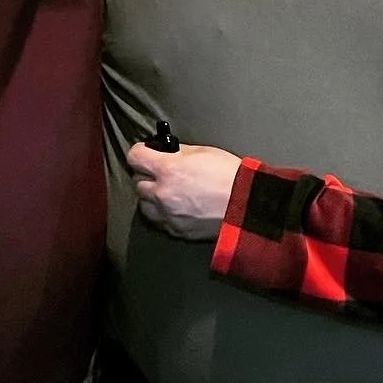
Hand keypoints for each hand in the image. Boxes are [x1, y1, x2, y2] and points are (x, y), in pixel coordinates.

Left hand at [126, 141, 241, 241]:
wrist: (248, 206)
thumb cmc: (230, 176)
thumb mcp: (204, 152)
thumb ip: (180, 153)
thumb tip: (168, 153)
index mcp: (168, 169)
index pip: (135, 156)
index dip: (140, 152)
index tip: (146, 152)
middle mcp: (162, 193)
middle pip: (137, 182)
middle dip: (147, 175)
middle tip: (160, 172)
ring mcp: (168, 215)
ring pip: (144, 205)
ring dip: (151, 197)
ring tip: (166, 192)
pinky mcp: (177, 231)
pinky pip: (160, 221)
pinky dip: (163, 214)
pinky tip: (175, 208)